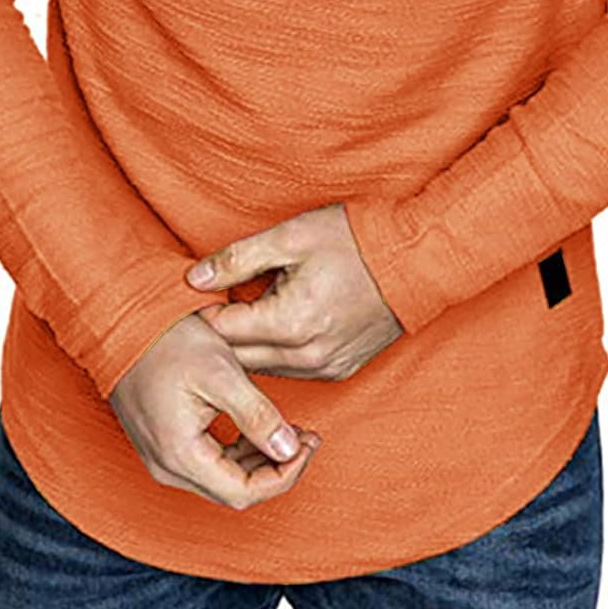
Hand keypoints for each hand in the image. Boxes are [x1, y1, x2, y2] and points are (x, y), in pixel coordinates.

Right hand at [108, 309, 322, 510]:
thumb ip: (256, 415)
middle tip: (305, 437)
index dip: (284, 475)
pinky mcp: (161, 444)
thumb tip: (290, 450)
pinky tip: (256, 428)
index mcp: (180, 454)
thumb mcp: (221, 372)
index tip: (308, 444)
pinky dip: (237, 451)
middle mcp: (166, 466)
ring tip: (289, 430)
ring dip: (259, 461)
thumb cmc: (168, 341)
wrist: (121, 323)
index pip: (243, 492)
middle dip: (276, 468)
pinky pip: (206, 464)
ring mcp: (160, 457)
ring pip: (221, 479)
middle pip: (233, 491)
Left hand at [185, 202, 403, 380]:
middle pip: (239, 357)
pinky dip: (277, 353)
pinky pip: (292, 371)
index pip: (223, 331)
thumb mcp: (290, 237)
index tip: (198, 296)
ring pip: (264, 368)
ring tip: (243, 312)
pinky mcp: (340, 370)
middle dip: (221, 334)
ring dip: (248, 346)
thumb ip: (238, 259)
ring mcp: (325, 368)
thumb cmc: (354, 241)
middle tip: (213, 306)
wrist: (415, 260)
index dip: (205, 311)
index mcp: (289, 323)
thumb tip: (192, 279)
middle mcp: (306, 356)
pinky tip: (275, 325)